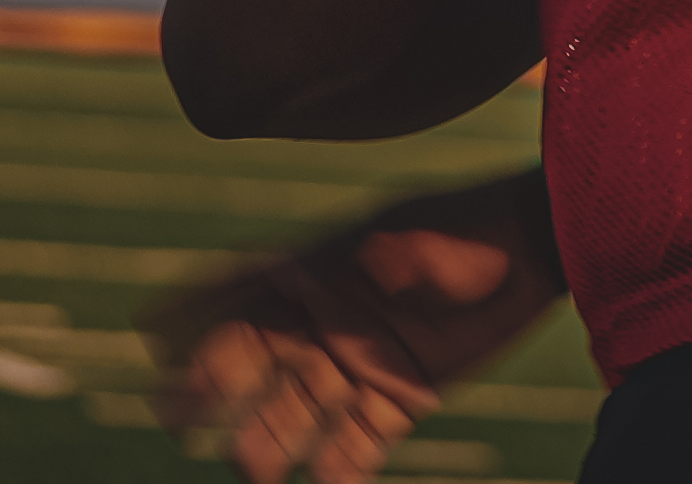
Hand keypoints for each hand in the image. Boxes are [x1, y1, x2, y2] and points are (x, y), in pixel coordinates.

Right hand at [141, 168, 565, 483]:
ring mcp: (359, 364)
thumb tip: (358, 264)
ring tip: (251, 469)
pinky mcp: (399, 397)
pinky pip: (354, 443)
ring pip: (296, 413)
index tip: (152, 338)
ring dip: (269, 441)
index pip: (244, 297)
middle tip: (177, 421)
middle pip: (255, 364)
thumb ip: (392, 257)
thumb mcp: (429, 237)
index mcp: (321, 274)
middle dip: (214, 392)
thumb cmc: (478, 231)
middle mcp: (328, 324)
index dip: (196, 316)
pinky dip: (337, 472)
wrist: (540, 252)